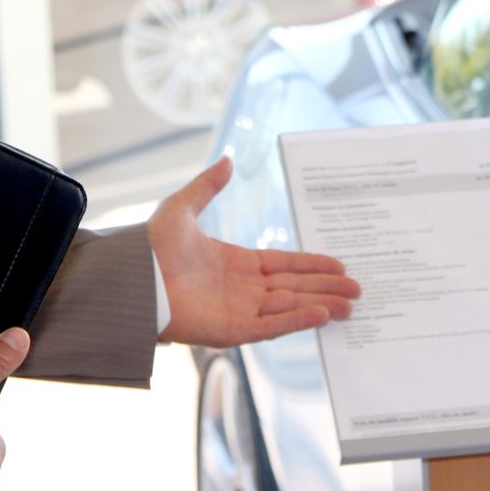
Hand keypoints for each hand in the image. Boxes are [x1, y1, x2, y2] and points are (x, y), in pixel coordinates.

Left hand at [150, 157, 360, 346]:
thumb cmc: (150, 246)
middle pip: (295, 287)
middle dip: (327, 288)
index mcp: (236, 264)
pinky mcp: (231, 330)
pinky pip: (271, 326)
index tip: (339, 265)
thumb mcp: (182, 207)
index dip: (312, 265)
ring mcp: (239, 311)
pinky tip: (322, 315)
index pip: (284, 264)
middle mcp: (242, 289)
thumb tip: (227, 160)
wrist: (131, 279)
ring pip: (290, 307)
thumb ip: (207, 186)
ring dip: (321, 305)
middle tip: (358, 289)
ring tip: (351, 304)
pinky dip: (297, 321)